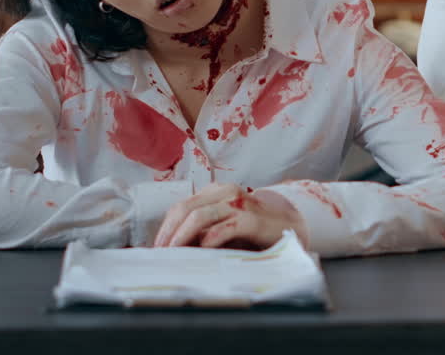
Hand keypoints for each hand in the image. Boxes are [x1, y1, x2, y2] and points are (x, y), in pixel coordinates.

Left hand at [153, 184, 306, 249]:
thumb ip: (201, 230)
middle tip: (160, 252)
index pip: (181, 206)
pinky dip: (209, 239)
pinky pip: (224, 227)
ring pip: (200, 216)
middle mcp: (225, 192)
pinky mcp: (252, 219)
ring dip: (182, 236)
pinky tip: (202, 249)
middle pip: (186, 208)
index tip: (157, 246)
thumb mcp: (222, 225)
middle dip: (169, 232)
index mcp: (215, 192)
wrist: (287, 227)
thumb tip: (172, 247)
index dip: (166, 226)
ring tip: (174, 252)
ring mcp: (239, 204)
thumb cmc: (252, 230)